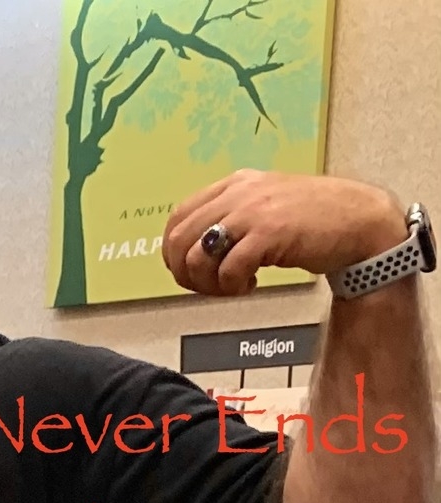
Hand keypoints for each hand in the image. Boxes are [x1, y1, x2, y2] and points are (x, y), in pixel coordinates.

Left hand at [165, 172, 407, 296]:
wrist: (359, 220)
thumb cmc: (312, 220)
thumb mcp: (264, 207)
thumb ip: (229, 218)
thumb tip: (190, 251)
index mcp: (234, 184)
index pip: (177, 219)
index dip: (175, 254)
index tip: (194, 272)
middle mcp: (239, 193)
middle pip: (178, 241)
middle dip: (188, 274)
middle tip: (212, 286)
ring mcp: (253, 211)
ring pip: (196, 257)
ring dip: (209, 284)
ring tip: (235, 285)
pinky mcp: (269, 233)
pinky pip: (227, 270)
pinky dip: (233, 286)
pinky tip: (253, 284)